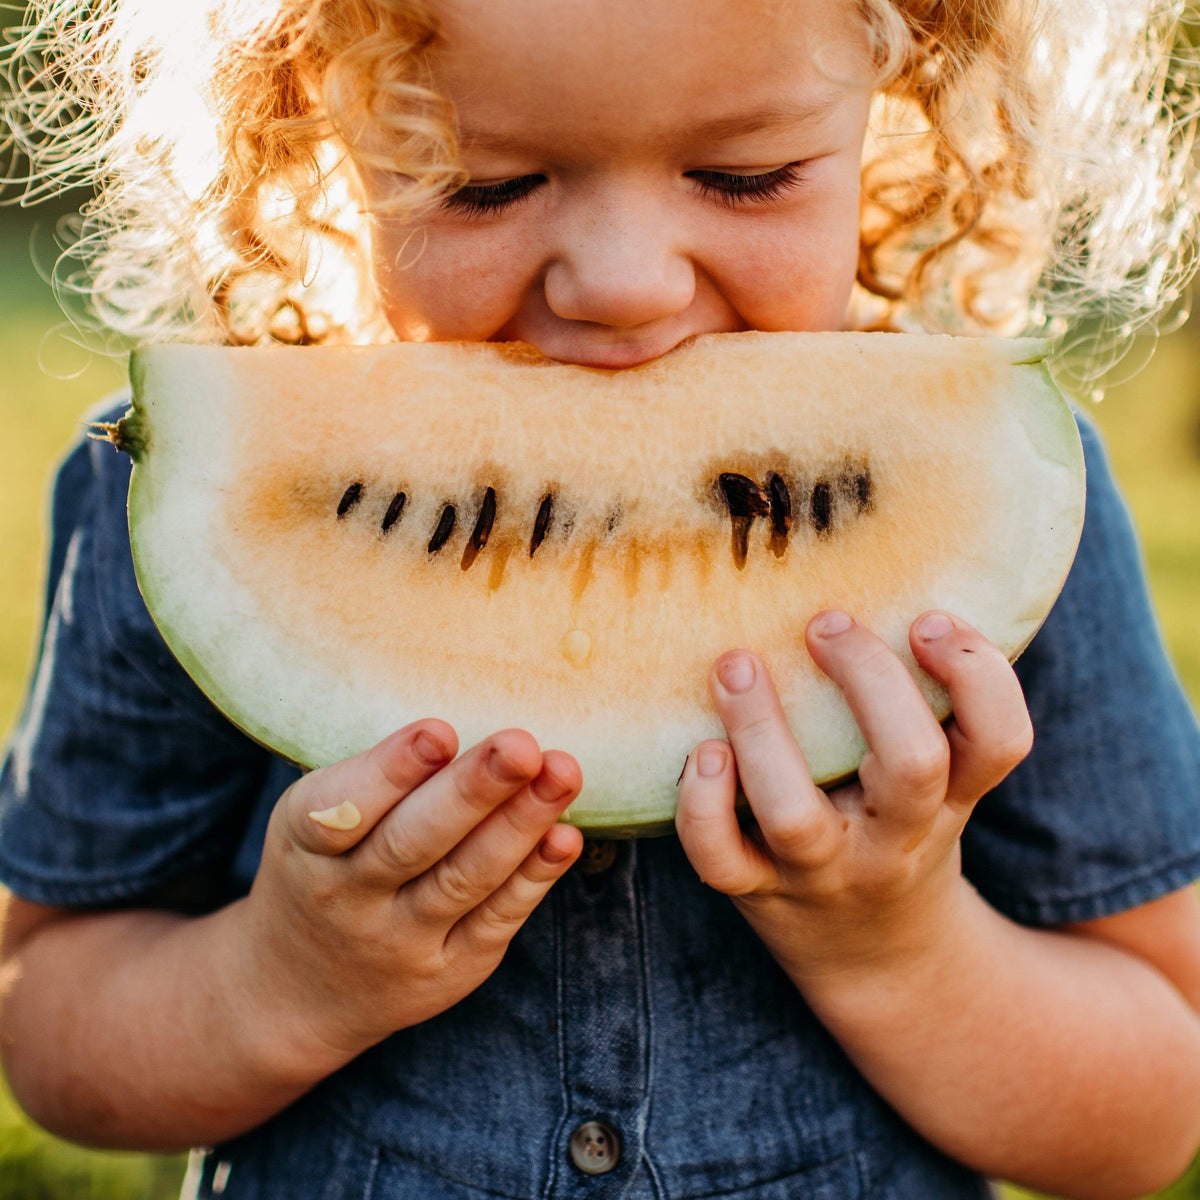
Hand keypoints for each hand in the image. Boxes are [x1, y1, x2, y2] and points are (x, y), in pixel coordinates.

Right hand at [237, 721, 582, 1068]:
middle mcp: (347, 899)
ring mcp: (399, 942)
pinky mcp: (449, 971)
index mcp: (304, 847)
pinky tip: (564, 835)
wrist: (298, 991)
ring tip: (562, 773)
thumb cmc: (323, 868)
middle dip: (471, 792)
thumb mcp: (313, 821)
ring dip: (520, 824)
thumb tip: (464, 730)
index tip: (440, 731)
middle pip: (411, 844)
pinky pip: (497, 918)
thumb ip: (375, 779)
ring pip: (465, 879)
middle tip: (520, 746)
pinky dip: (535, 875)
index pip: (339, 811)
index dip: (390, 772)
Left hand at [675, 611, 1032, 985]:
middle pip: (911, 766)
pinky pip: (721, 860)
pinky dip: (702, 804)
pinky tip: (700, 750)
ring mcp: (822, 870)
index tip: (927, 620)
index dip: (977, 676)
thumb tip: (884, 571)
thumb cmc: (900, 829)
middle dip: (870, 682)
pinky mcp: (757, 892)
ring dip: (762, 732)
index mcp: (952, 798)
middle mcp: (895, 837)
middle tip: (824, 623)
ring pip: (796, 814)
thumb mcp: (943, 781)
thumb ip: (933, 705)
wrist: (877, 958)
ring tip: (736, 665)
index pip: (1000, 741)